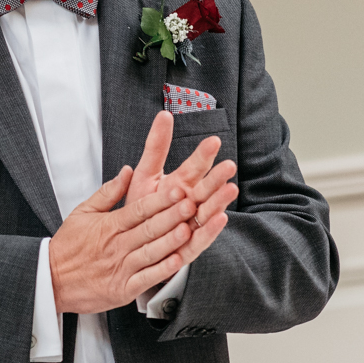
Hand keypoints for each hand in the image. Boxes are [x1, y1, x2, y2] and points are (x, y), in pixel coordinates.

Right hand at [50, 168, 198, 313]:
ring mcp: (121, 268)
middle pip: (149, 228)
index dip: (160, 200)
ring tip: (188, 229)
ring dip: (171, 241)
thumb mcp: (83, 212)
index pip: (139, 209)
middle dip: (172, 216)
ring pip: (151, 252)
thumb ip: (108, 192)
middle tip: (192, 204)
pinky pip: (146, 278)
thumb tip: (127, 171)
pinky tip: (177, 262)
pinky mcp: (123, 289)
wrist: (50, 281)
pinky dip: (161, 271)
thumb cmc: (68, 247)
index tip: (178, 191)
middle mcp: (117, 245)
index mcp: (109, 226)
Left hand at [125, 112, 238, 267]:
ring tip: (231, 188)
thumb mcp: (145, 174)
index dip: (203, 155)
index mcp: (180, 184)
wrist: (131, 243)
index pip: (194, 167)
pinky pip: (200, 240)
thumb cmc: (140, 207)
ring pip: (207, 211)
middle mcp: (189, 204)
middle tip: (229, 165)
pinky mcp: (187, 248)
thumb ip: (156, 146)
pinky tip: (221, 219)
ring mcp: (191, 225)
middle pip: (205, 188)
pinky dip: (209, 231)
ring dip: (220, 201)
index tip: (213, 141)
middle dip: (217, 177)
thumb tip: (165, 114)